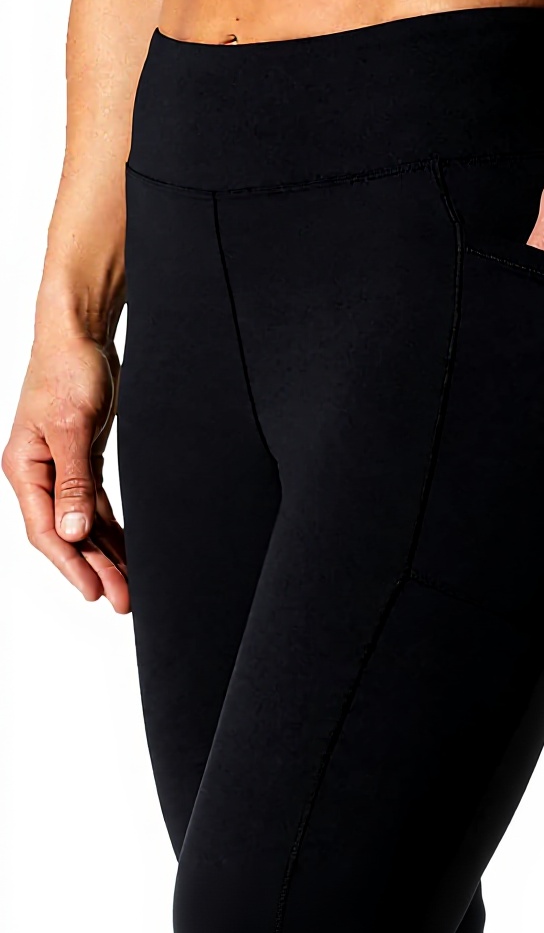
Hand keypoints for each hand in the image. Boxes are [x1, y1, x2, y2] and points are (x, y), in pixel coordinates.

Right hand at [2, 333, 128, 612]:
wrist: (81, 334)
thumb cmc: (68, 370)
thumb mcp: (72, 428)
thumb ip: (73, 483)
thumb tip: (70, 533)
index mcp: (25, 469)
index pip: (46, 531)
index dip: (71, 565)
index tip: (95, 592)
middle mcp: (40, 473)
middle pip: (67, 534)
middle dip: (95, 567)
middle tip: (123, 599)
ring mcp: (61, 466)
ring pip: (83, 522)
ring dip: (105, 552)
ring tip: (129, 584)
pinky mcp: (82, 457)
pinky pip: (95, 503)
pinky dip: (109, 526)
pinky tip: (125, 547)